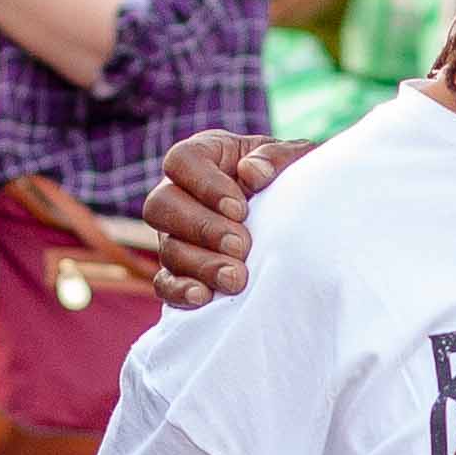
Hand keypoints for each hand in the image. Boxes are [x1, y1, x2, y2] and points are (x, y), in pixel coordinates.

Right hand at [143, 129, 300, 308]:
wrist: (293, 219)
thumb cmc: (287, 179)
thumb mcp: (291, 159)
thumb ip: (275, 157)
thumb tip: (252, 173)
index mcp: (201, 157)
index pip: (181, 161)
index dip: (205, 185)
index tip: (240, 209)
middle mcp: (177, 193)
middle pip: (161, 206)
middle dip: (203, 229)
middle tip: (241, 246)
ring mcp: (174, 234)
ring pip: (167, 248)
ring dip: (202, 265)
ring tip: (237, 278)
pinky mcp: (179, 270)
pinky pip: (165, 283)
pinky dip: (180, 291)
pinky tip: (204, 298)